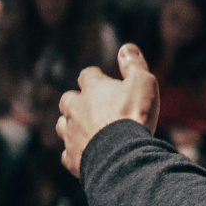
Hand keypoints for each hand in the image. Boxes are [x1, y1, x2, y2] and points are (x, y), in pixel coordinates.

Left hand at [57, 44, 160, 177]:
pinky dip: (75, 152)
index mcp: (93, 88)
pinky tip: (86, 153)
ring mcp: (71, 134)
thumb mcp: (143, 82)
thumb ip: (134, 64)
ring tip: (86, 128)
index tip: (103, 80)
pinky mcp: (72, 157)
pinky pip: (68, 153)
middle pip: (68, 99)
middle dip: (77, 101)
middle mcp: (76, 108)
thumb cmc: (135, 115)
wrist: (123, 155)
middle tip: (92, 106)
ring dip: (72, 125)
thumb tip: (126, 47)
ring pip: (63, 125)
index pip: (88, 75)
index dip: (95, 77)